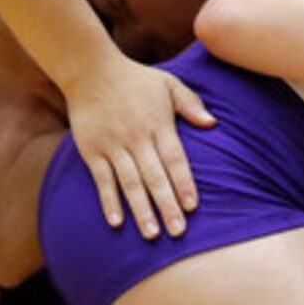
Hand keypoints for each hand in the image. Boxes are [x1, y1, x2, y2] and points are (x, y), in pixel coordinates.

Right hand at [64, 52, 213, 238]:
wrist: (90, 69)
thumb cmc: (135, 79)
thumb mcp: (168, 84)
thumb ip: (191, 104)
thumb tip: (213, 124)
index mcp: (159, 124)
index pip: (175, 159)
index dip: (184, 183)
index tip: (193, 206)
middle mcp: (136, 138)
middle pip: (155, 177)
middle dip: (167, 206)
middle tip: (178, 232)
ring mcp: (113, 145)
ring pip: (130, 183)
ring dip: (141, 210)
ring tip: (152, 234)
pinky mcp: (91, 150)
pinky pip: (102, 180)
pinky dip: (109, 201)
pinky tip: (117, 222)